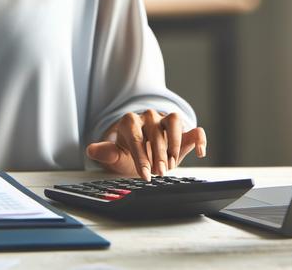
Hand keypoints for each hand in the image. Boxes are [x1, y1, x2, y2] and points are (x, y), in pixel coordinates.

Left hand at [85, 110, 205, 180]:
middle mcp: (149, 117)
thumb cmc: (129, 155)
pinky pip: (194, 129)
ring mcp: (166, 121)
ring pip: (174, 121)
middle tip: (159, 172)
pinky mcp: (183, 129)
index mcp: (130, 122)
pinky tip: (201, 154)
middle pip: (155, 130)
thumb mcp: (117, 157)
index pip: (136, 137)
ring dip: (174, 143)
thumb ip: (106, 154)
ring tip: (171, 164)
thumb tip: (91, 149)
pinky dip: (199, 140)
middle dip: (157, 153)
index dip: (141, 156)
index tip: (144, 175)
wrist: (143, 155)